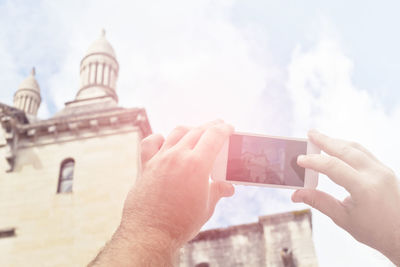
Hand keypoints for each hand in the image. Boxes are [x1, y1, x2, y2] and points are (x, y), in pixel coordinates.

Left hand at [89, 121, 234, 265]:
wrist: (150, 234)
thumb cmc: (181, 224)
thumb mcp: (206, 208)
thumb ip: (217, 191)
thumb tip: (228, 188)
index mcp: (197, 165)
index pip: (214, 136)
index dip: (224, 129)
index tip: (229, 127)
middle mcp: (178, 156)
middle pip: (197, 131)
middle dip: (210, 126)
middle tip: (218, 126)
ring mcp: (160, 159)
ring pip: (176, 133)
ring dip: (190, 129)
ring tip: (197, 132)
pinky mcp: (145, 166)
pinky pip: (150, 143)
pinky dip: (160, 138)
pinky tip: (165, 141)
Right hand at [292, 130, 399, 264]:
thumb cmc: (374, 231)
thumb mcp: (342, 218)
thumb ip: (319, 201)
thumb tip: (296, 194)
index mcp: (364, 188)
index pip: (333, 167)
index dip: (314, 161)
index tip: (300, 160)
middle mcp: (375, 175)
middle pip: (345, 150)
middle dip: (325, 141)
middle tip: (310, 134)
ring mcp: (382, 170)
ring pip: (356, 148)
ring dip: (337, 142)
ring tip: (321, 139)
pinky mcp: (385, 170)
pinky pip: (364, 153)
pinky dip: (348, 148)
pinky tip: (337, 149)